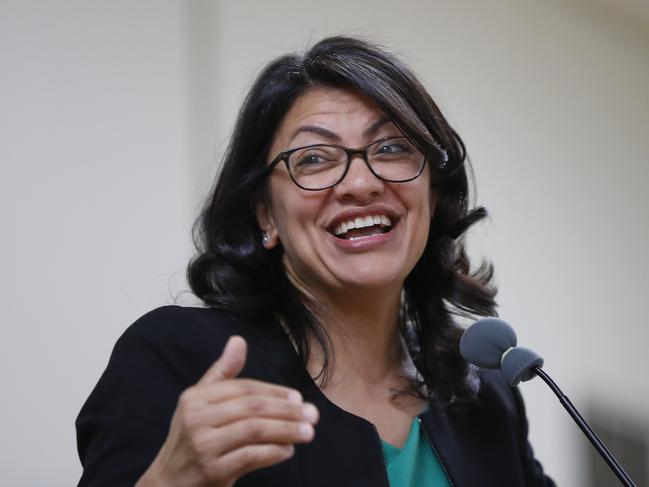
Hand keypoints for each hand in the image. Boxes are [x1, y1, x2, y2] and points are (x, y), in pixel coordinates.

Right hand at [136, 336, 318, 486]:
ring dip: (286, 430)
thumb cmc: (191, 440)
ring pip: (254, 430)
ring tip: (308, 432)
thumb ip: (222, 373)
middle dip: (287, 410)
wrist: (168, 485)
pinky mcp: (212, 471)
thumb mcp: (200, 404)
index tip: (298, 397)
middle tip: (312, 414)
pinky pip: (251, 456)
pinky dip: (273, 452)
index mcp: (195, 398)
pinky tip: (288, 450)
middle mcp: (196, 418)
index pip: (244, 388)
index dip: (275, 391)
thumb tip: (238, 340)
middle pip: (252, 407)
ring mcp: (203, 445)